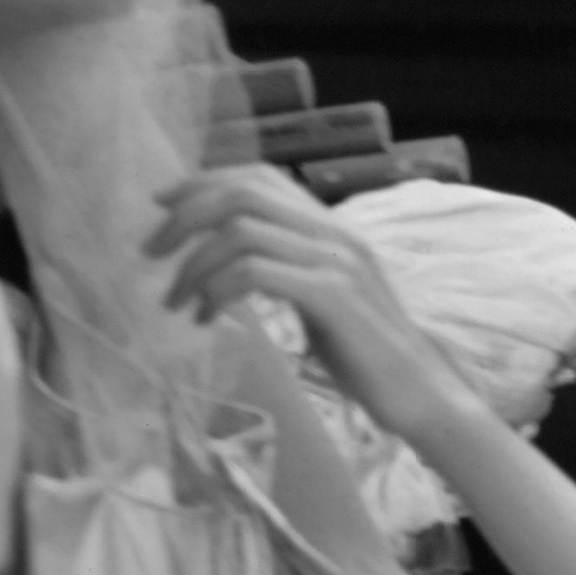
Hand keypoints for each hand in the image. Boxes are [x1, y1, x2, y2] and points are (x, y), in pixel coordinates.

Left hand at [143, 166, 481, 451]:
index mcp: (331, 228)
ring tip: (176, 301)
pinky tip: (206, 319)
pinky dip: (216, 290)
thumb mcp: (322, 300)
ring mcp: (336, 262)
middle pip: (241, 193)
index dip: (202, 180)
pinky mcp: (332, 296)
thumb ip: (288, 269)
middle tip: (151, 253)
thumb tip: (232, 260)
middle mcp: (334, 233)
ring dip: (193, 263)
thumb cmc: (370, 360)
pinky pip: (254, 272)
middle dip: (184, 217)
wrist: (424, 398)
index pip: (258, 176)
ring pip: (240, 230)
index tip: (162, 206)